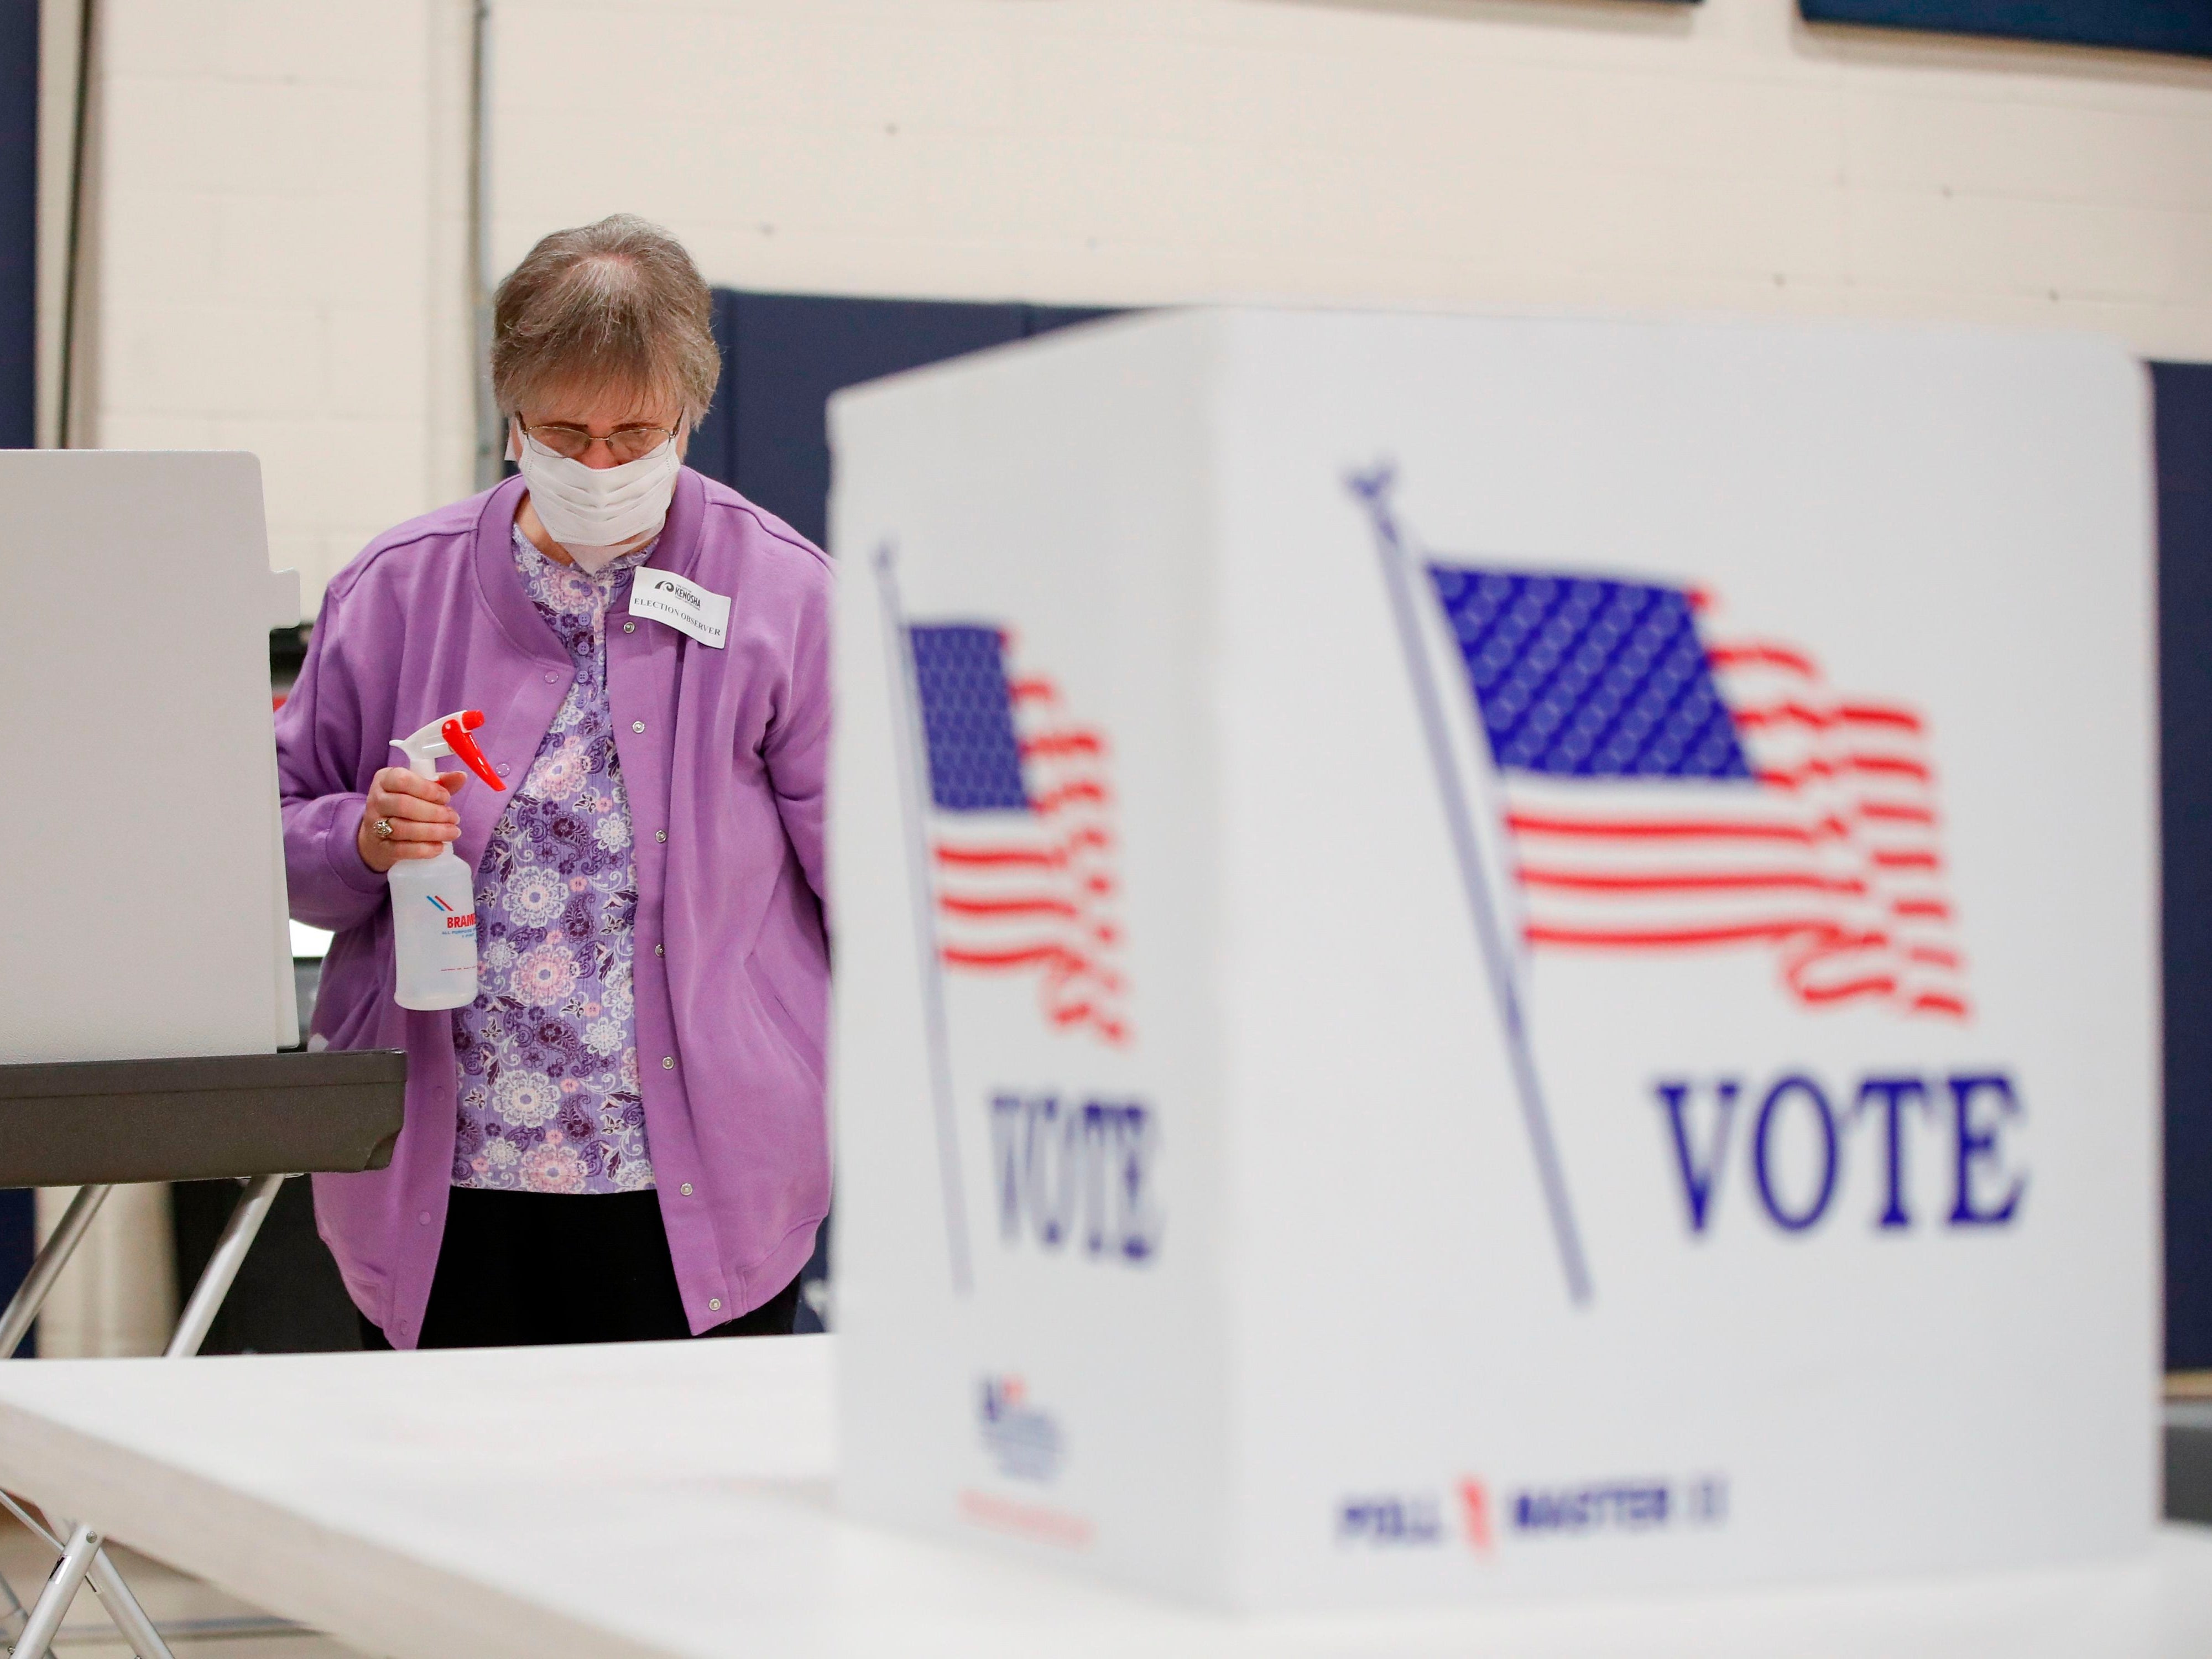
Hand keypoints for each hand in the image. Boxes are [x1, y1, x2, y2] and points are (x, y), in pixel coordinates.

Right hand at [357, 767, 471, 872]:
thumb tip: (461, 776)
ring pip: (402, 828)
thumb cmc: (406, 805)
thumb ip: (440, 782)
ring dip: (433, 831)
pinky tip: (439, 847)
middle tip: (454, 818)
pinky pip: (400, 849)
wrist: (379, 834)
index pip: (402, 779)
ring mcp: (374, 825)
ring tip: (452, 832)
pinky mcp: (380, 847)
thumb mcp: (420, 789)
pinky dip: (423, 849)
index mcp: (385, 779)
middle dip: (434, 812)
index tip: (446, 797)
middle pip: (404, 805)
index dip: (427, 789)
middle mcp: (376, 800)